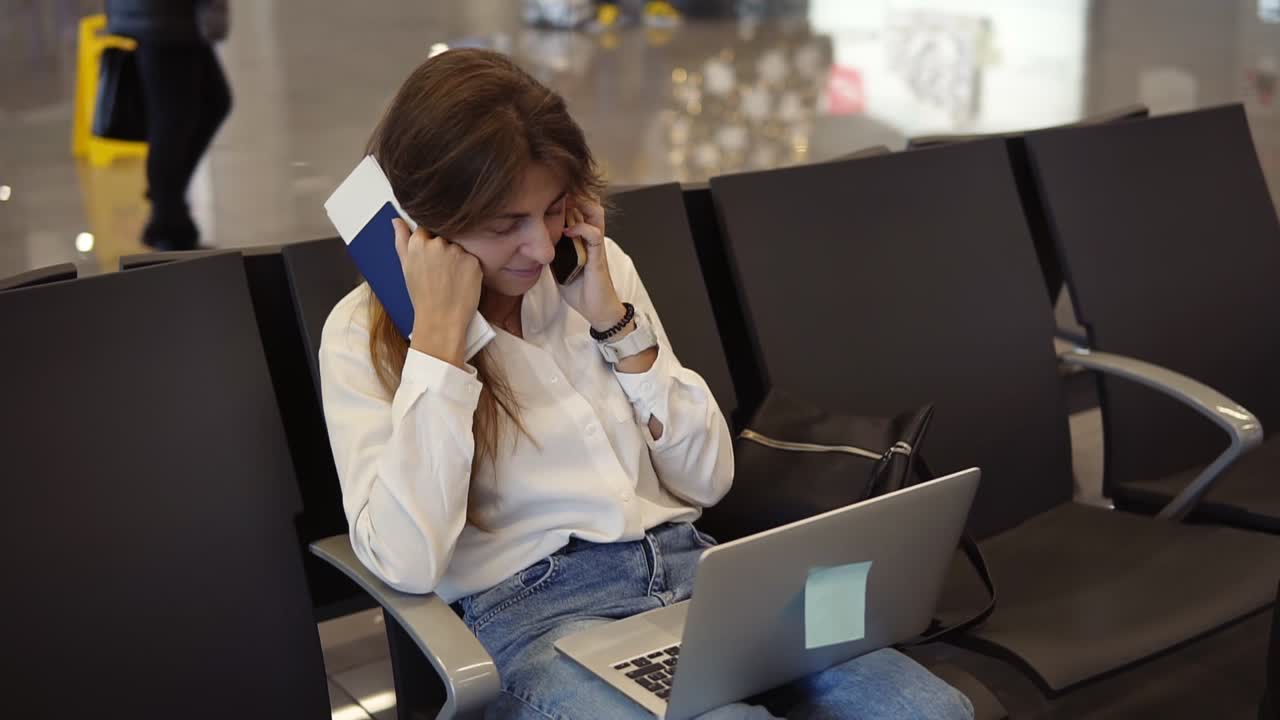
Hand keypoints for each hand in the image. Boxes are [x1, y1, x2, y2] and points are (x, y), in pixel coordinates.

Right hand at [392, 218, 481, 366]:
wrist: (441, 319)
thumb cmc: (422, 296)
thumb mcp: (406, 267)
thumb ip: (401, 240)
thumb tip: (396, 220)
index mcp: (418, 243)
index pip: (426, 229)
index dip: (429, 243)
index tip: (431, 258)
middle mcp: (438, 243)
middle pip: (444, 237)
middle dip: (444, 251)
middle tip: (441, 273)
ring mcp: (457, 252)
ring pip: (459, 247)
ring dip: (457, 258)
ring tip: (451, 279)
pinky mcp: (473, 261)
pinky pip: (472, 259)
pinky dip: (468, 268)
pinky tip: (461, 282)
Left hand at [559, 197, 626, 331]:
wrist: (597, 309)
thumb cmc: (580, 288)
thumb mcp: (560, 265)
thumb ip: (553, 251)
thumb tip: (534, 243)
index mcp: (583, 238)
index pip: (580, 209)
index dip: (569, 198)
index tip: (550, 193)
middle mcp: (591, 238)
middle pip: (590, 204)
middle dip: (575, 195)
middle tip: (558, 193)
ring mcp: (596, 246)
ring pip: (596, 213)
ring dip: (581, 205)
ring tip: (566, 204)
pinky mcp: (598, 257)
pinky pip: (595, 236)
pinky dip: (581, 229)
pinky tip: (568, 231)